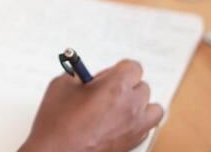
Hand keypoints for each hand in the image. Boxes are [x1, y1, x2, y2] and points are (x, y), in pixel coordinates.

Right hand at [19, 59, 162, 151]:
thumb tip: (87, 76)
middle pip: (143, 87)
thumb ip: (80, 74)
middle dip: (126, 86)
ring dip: (140, 105)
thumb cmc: (57, 124)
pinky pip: (146, 128)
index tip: (107, 75)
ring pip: (153, 109)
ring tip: (121, 107)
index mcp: (116, 87)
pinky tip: (119, 123)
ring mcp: (134, 128)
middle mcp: (131, 107)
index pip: (133, 67)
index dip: (119, 69)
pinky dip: (137, 123)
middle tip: (105, 91)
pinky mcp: (132, 145)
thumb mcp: (62, 85)